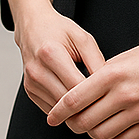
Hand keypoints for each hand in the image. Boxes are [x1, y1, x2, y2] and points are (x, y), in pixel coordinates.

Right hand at [6, 0, 104, 114]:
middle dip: (87, 106)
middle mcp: (37, 70)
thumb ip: (96, 61)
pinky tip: (76, 104)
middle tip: (104, 107)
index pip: (76, 86)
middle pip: (66, 101)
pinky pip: (51, 109)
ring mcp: (30, 82)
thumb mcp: (83, 38)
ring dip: (76, 111)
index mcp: (50, 53)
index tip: (109, 97)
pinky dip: (64, 110)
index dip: (95, 94)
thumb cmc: (59, 30)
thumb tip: (108, 86)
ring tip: (92, 106)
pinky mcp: (29, 90)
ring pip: (59, 109)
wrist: (33, 26)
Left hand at [47, 32, 138, 138]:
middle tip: (72, 122)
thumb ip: (103, 74)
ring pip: (102, 134)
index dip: (59, 111)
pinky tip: (114, 128)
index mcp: (113, 73)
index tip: (52, 117)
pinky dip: (113, 138)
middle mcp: (125, 94)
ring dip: (93, 132)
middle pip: (84, 121)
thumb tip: (82, 90)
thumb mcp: (126, 56)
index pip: (74, 99)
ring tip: (94, 124)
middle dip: (73, 124)